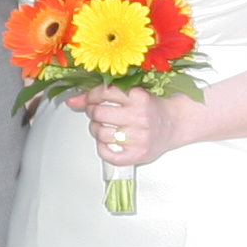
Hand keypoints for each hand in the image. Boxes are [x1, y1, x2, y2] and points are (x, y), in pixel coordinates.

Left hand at [72, 84, 189, 169]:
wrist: (175, 124)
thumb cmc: (151, 108)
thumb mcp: (131, 95)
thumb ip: (101, 95)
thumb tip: (72, 101)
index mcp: (138, 97)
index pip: (104, 93)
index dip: (91, 97)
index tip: (93, 100)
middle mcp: (139, 116)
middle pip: (99, 113)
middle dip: (93, 113)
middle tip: (99, 115)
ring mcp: (139, 137)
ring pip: (100, 133)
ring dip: (96, 130)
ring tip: (104, 128)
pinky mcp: (137, 154)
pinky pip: (107, 154)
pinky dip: (102, 149)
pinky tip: (108, 143)